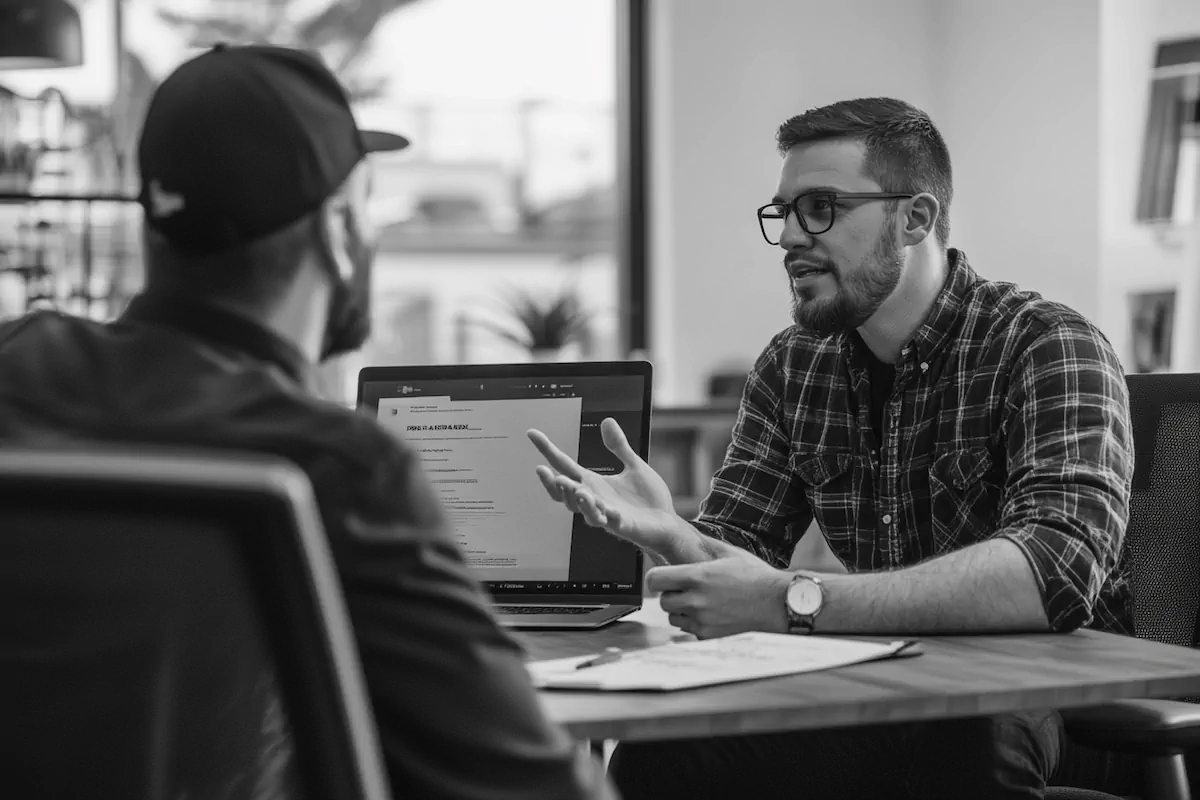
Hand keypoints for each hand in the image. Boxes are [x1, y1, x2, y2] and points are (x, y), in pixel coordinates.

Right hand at [527, 417, 680, 552]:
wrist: (667, 523)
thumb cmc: (649, 499)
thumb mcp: (634, 466)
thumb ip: (619, 446)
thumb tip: (607, 421)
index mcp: (594, 484)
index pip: (564, 465)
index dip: (548, 449)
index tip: (533, 434)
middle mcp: (595, 499)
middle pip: (565, 493)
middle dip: (553, 484)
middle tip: (544, 471)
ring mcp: (607, 514)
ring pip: (584, 510)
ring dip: (577, 501)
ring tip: (576, 488)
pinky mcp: (623, 525)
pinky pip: (612, 522)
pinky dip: (608, 516)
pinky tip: (610, 509)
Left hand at [646, 538, 791, 638]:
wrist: (776, 602)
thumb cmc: (755, 576)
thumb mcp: (729, 553)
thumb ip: (704, 545)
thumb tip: (688, 533)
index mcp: (697, 576)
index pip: (655, 580)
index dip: (656, 578)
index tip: (662, 577)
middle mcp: (696, 600)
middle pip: (661, 600)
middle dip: (669, 593)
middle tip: (684, 588)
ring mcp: (701, 619)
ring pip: (672, 617)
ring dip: (679, 609)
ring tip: (698, 600)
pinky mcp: (708, 634)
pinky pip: (687, 629)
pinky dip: (692, 622)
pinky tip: (708, 612)